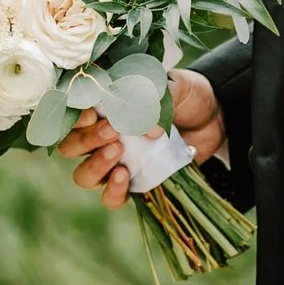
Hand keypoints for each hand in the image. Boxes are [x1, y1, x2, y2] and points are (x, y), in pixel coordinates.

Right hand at [56, 68, 225, 209]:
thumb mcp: (172, 87)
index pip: (71, 113)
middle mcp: (101, 136)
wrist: (212, 116)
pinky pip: (110, 198)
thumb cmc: (183, 95)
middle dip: (87, 140)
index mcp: (103, 107)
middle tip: (112, 131)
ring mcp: (115, 162)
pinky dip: (112, 190)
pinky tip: (124, 176)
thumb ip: (154, 100)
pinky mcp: (132, 184)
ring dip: (95, 165)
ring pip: (83, 175)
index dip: (74, 117)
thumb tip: (146, 130)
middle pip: (70, 146)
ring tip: (118, 152)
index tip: (92, 114)